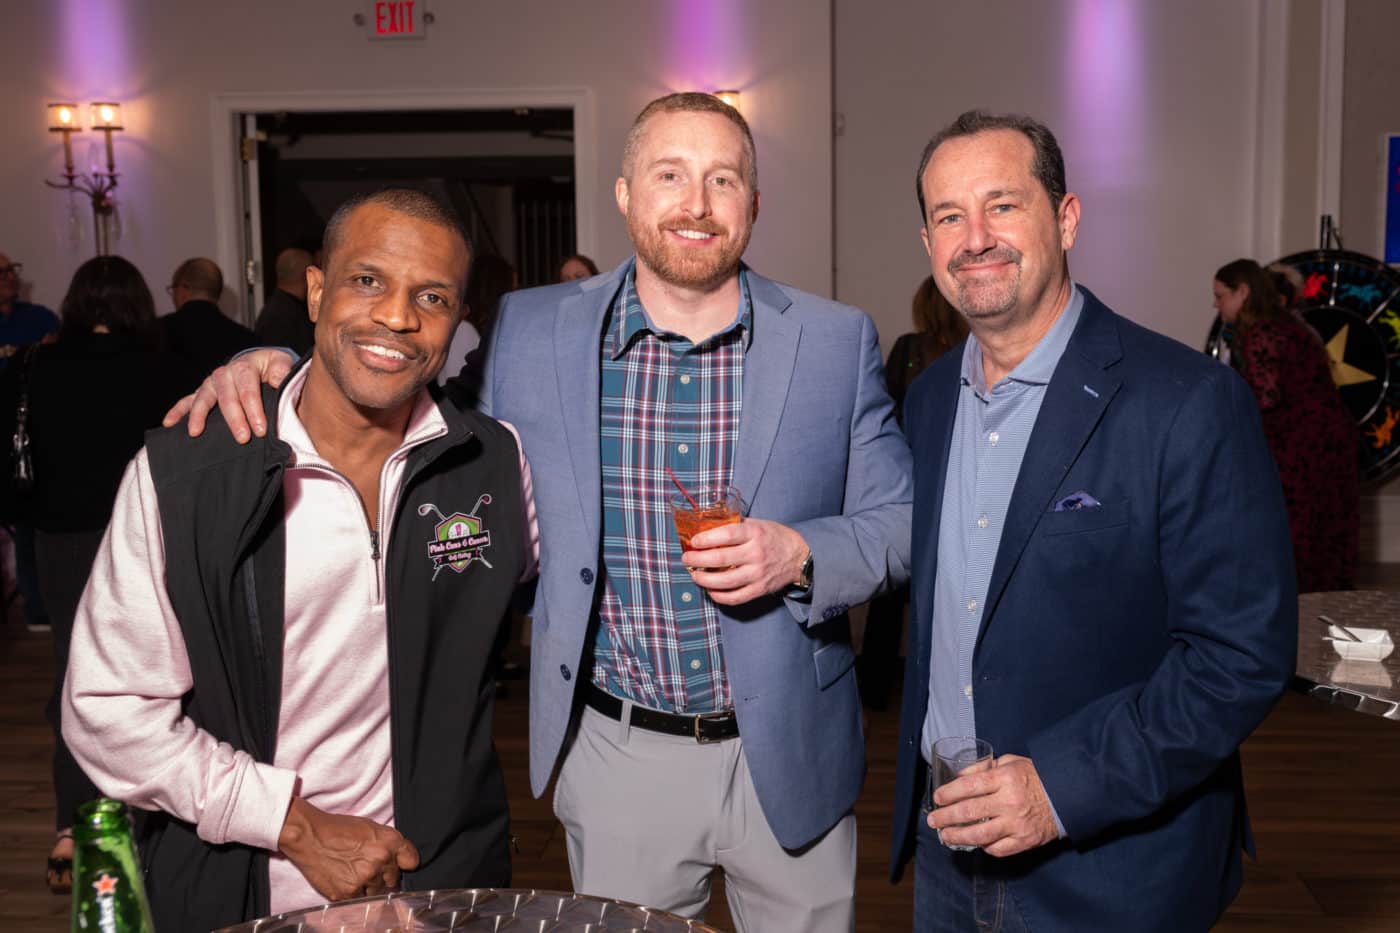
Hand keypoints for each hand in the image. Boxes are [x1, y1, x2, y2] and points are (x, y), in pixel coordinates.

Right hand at [161, 349, 295, 440]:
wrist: (258, 362)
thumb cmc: (272, 367)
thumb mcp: (281, 364)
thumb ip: (282, 372)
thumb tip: (277, 381)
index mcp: (244, 367)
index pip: (248, 390)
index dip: (254, 410)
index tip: (261, 429)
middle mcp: (224, 374)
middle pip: (227, 398)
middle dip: (234, 419)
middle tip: (243, 438)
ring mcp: (211, 383)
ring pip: (203, 399)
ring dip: (199, 416)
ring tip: (196, 433)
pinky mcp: (203, 392)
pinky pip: (187, 401)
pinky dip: (177, 411)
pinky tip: (169, 424)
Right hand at [277, 797, 419, 901]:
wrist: (309, 837)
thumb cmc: (338, 829)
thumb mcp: (370, 827)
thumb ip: (388, 843)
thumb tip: (402, 859)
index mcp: (389, 841)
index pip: (412, 861)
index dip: (405, 863)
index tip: (400, 866)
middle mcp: (381, 860)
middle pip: (394, 879)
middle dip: (385, 876)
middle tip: (369, 868)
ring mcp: (365, 878)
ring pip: (377, 890)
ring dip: (369, 886)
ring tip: (353, 872)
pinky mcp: (349, 893)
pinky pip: (359, 898)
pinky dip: (353, 892)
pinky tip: (344, 878)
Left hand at [684, 518, 808, 605]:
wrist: (799, 556)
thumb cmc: (774, 537)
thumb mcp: (758, 524)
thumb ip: (736, 526)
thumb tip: (708, 527)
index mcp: (754, 533)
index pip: (725, 535)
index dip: (705, 539)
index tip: (693, 542)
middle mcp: (756, 554)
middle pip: (720, 558)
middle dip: (697, 560)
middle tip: (686, 559)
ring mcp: (758, 574)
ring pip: (724, 581)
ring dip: (704, 580)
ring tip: (694, 575)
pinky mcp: (760, 589)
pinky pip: (735, 598)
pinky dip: (719, 596)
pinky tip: (710, 590)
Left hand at [927, 754, 1059, 856]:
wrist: (1067, 796)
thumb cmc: (1036, 777)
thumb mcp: (1010, 762)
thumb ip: (985, 768)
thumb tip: (960, 776)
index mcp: (1004, 779)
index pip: (968, 786)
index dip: (948, 793)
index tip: (937, 799)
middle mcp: (1009, 802)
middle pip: (968, 812)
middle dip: (945, 817)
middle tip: (933, 820)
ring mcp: (1017, 824)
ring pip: (980, 835)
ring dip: (957, 837)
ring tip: (945, 835)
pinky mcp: (1025, 841)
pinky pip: (998, 849)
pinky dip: (983, 847)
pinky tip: (974, 843)